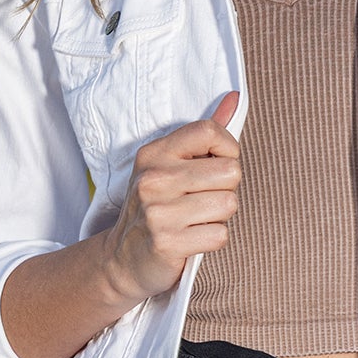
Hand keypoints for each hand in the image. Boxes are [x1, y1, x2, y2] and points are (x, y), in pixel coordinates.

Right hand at [99, 91, 240, 304]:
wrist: (122, 260)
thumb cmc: (155, 206)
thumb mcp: (169, 165)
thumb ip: (204, 134)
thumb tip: (235, 97)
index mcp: (155, 153)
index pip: (209, 131)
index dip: (227, 150)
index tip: (217, 165)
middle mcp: (153, 178)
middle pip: (230, 172)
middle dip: (226, 189)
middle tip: (202, 199)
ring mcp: (157, 212)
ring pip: (229, 204)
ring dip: (220, 216)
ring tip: (195, 219)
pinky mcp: (167, 243)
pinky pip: (220, 235)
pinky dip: (212, 239)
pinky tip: (192, 238)